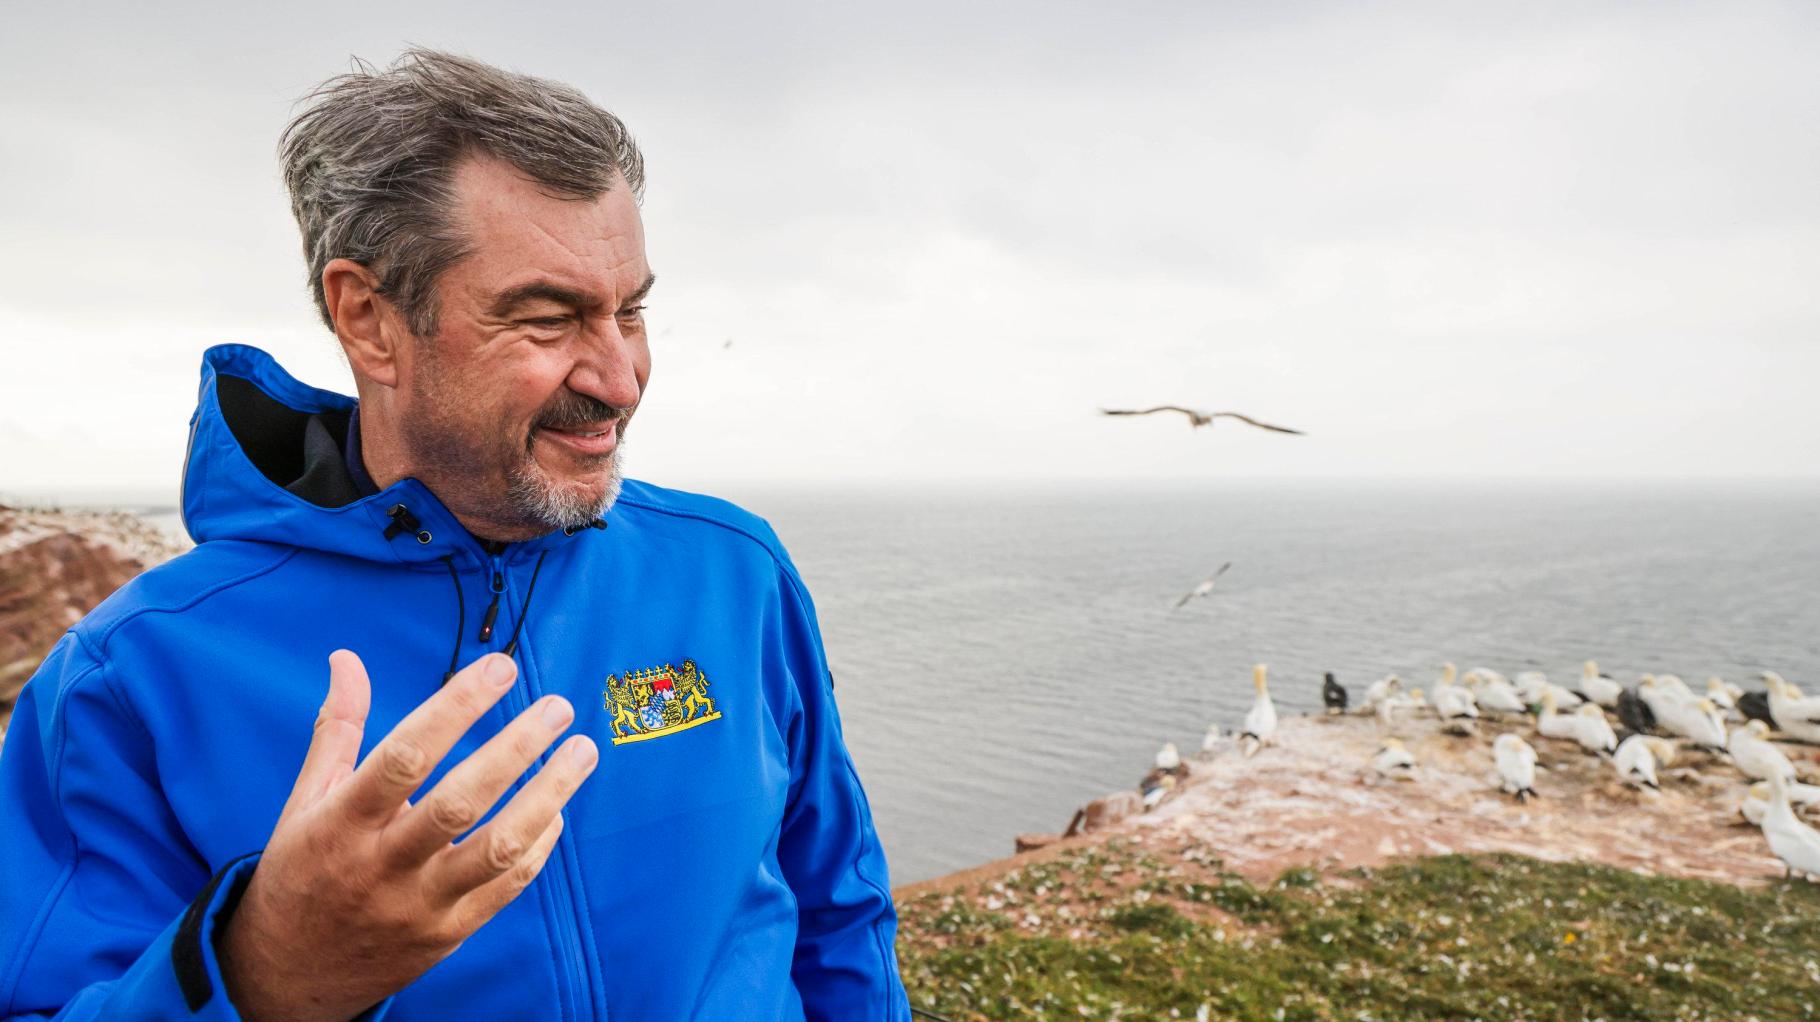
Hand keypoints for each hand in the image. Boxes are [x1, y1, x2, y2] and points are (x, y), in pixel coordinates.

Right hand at [219, 650, 597, 1020]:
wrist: (289, 976)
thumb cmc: (302, 871)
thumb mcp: (304, 801)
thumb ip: (337, 729)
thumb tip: (347, 658)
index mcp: (341, 823)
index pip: (405, 756)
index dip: (456, 707)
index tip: (499, 668)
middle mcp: (382, 865)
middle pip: (460, 802)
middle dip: (517, 748)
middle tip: (557, 707)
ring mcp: (420, 904)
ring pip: (497, 848)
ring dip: (549, 795)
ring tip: (582, 752)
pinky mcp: (449, 933)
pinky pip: (507, 886)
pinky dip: (539, 845)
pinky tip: (556, 809)